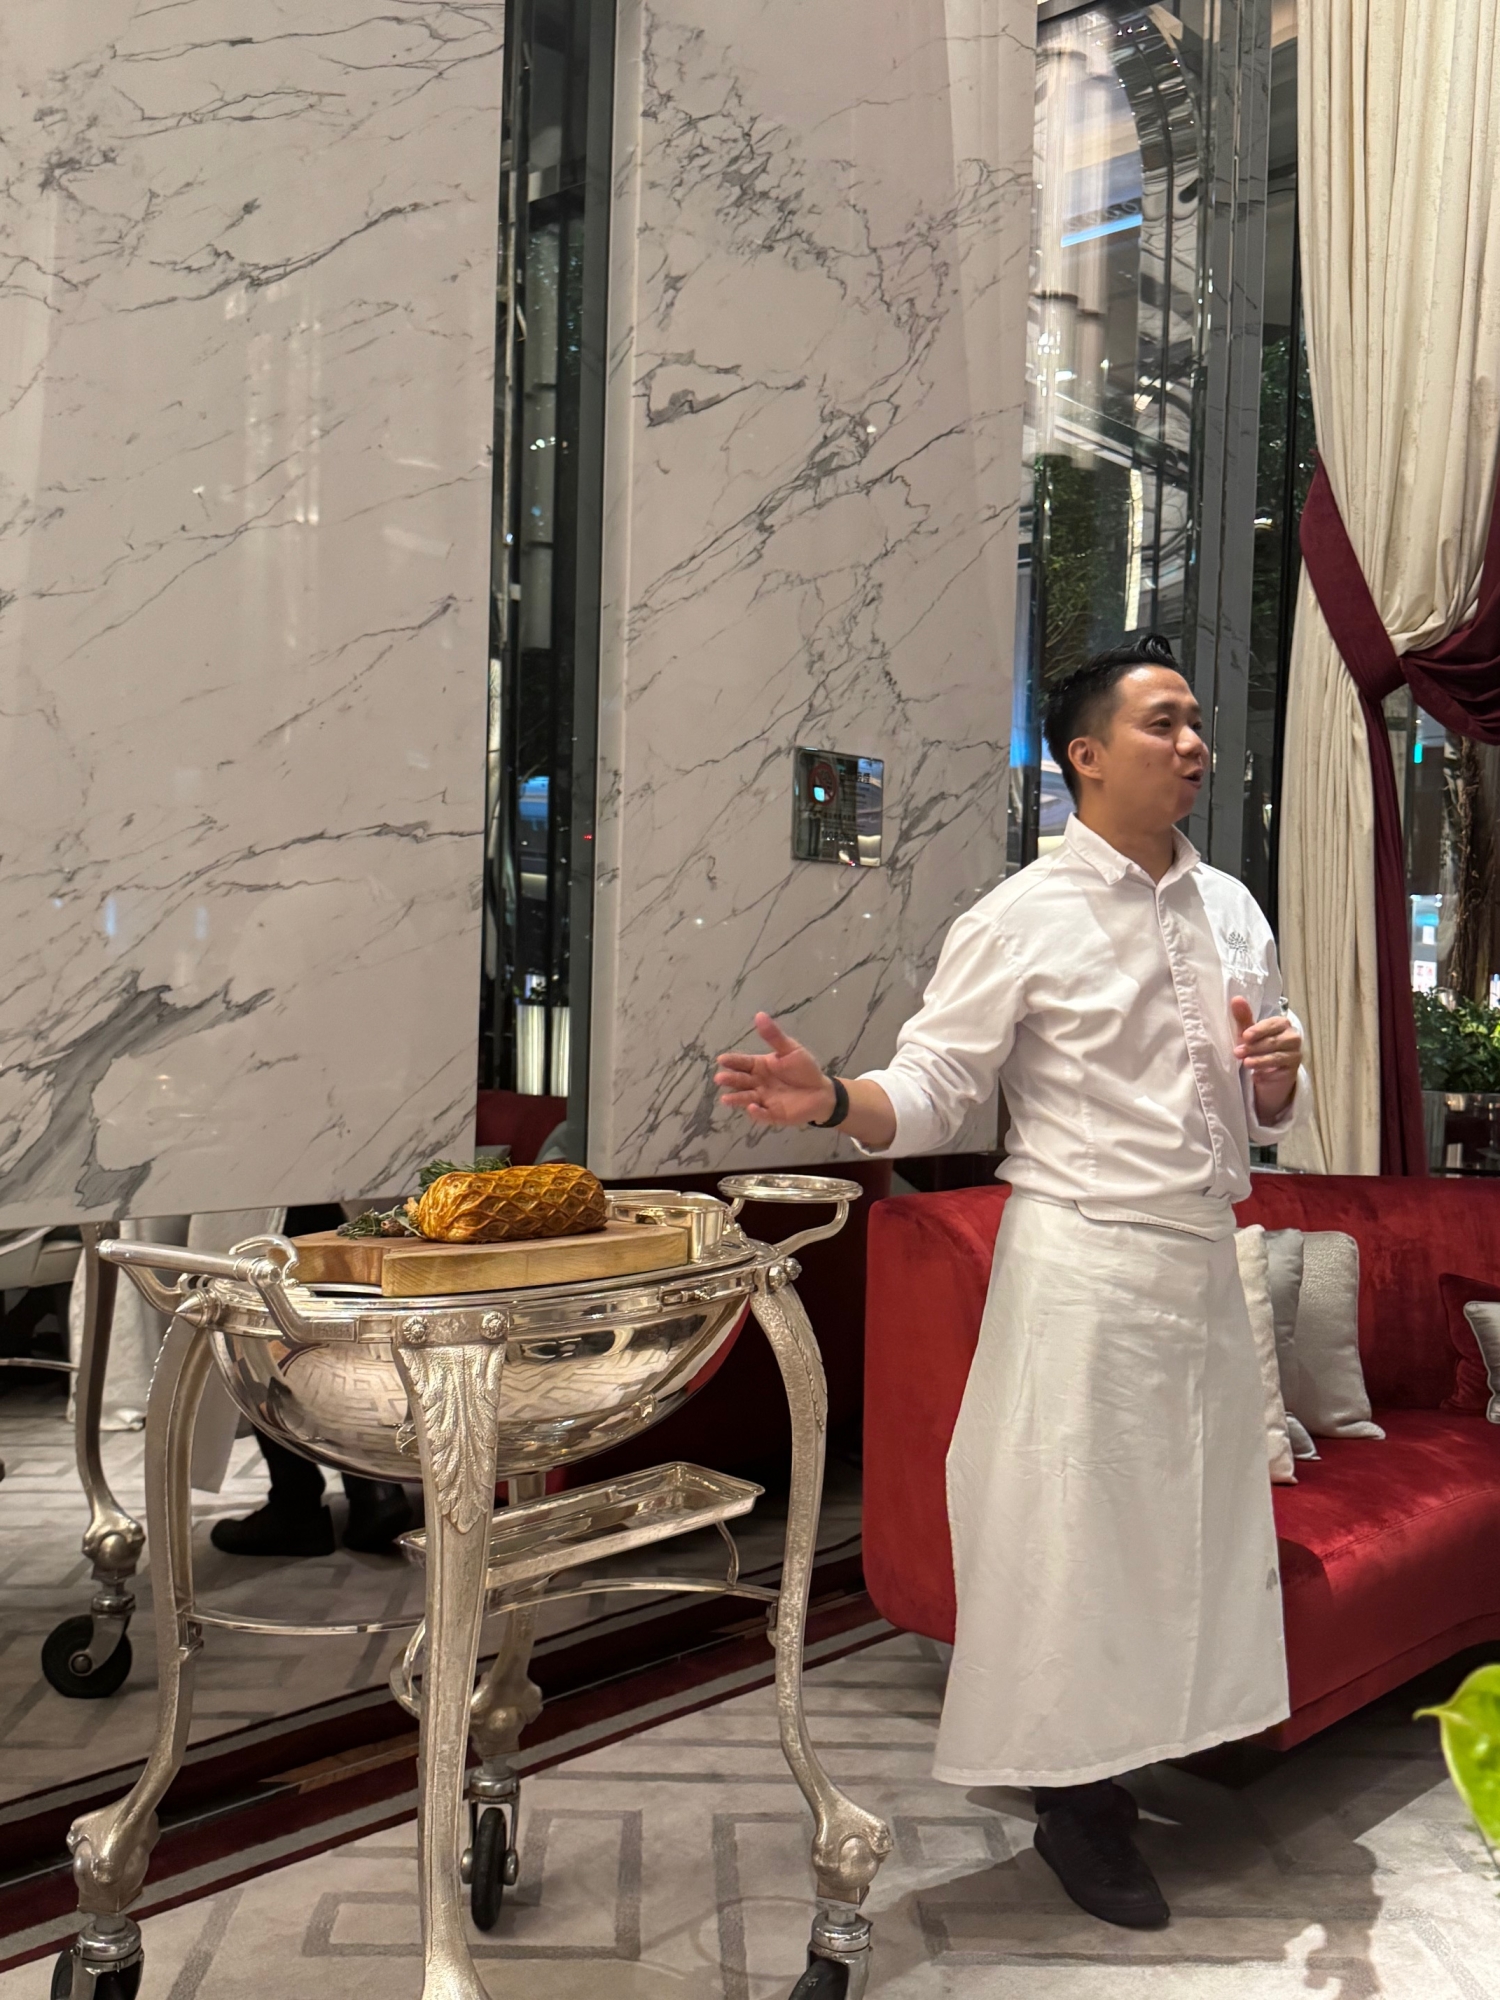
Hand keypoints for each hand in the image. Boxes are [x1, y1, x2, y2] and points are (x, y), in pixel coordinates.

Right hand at [715, 1012, 836, 1128]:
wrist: (821, 1091)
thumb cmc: (804, 1069)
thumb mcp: (790, 1050)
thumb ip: (774, 1036)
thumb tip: (759, 1015)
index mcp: (760, 1066)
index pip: (743, 1063)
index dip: (732, 1061)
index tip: (721, 1059)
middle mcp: (758, 1083)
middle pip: (741, 1081)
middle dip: (730, 1080)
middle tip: (720, 1078)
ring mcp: (764, 1099)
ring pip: (747, 1098)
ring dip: (736, 1098)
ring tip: (725, 1099)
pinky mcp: (773, 1114)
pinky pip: (763, 1114)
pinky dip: (756, 1112)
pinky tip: (752, 1107)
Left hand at [1231, 996, 1300, 1118]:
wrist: (1269, 1073)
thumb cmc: (1258, 1048)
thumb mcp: (1249, 1034)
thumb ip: (1244, 1017)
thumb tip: (1236, 999)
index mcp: (1282, 1024)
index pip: (1273, 1024)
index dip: (1259, 1030)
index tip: (1245, 1036)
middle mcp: (1292, 1037)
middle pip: (1274, 1041)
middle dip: (1255, 1047)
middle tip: (1237, 1052)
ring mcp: (1295, 1054)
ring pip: (1278, 1056)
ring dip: (1260, 1060)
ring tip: (1246, 1063)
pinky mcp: (1293, 1070)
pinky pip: (1280, 1071)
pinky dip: (1267, 1073)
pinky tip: (1256, 1076)